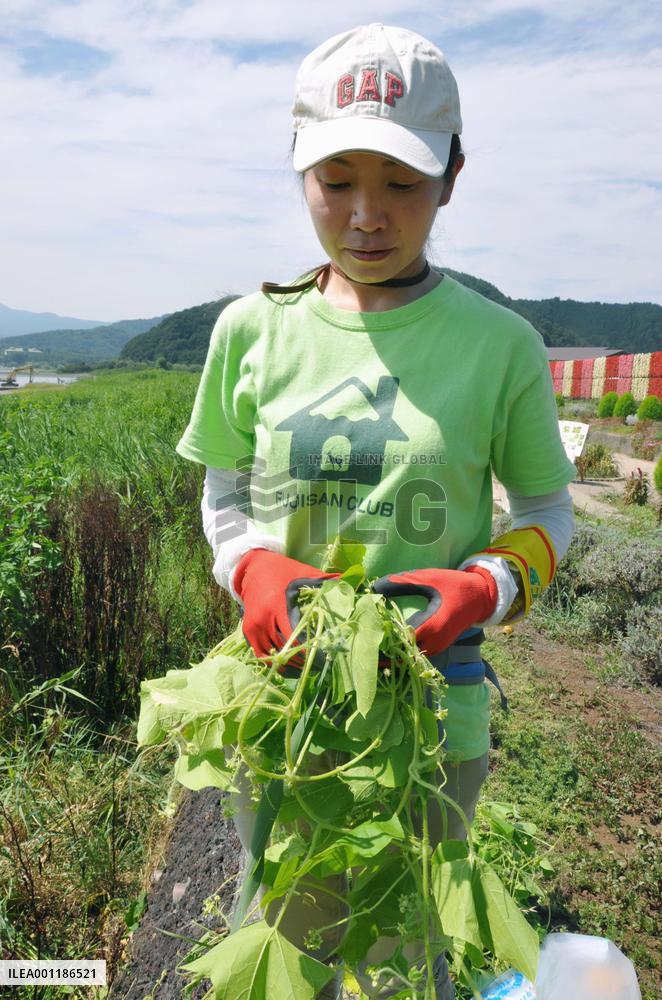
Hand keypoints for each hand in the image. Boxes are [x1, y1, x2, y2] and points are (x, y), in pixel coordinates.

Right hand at [233, 548, 338, 663]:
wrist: (253, 568)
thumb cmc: (282, 571)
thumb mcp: (302, 571)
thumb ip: (321, 578)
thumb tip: (343, 581)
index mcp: (277, 604)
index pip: (293, 634)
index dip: (307, 649)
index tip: (322, 657)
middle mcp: (263, 617)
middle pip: (283, 647)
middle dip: (300, 659)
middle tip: (317, 665)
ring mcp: (254, 625)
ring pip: (271, 653)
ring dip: (288, 662)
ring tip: (303, 666)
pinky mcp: (247, 630)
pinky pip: (259, 653)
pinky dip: (271, 660)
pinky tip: (285, 664)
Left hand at [372, 566, 496, 656]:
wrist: (480, 596)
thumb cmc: (453, 585)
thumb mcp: (427, 578)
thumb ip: (400, 583)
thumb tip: (374, 586)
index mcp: (431, 627)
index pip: (399, 642)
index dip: (382, 639)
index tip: (364, 634)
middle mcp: (434, 643)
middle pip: (402, 655)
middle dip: (385, 650)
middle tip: (364, 641)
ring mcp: (437, 647)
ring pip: (409, 657)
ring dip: (394, 651)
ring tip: (374, 642)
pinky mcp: (438, 647)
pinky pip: (417, 653)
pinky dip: (404, 649)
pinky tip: (391, 640)